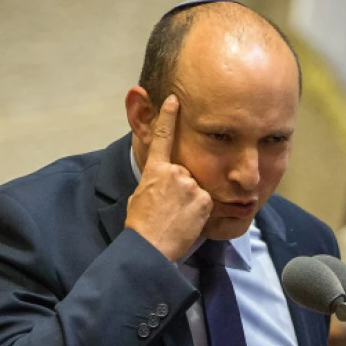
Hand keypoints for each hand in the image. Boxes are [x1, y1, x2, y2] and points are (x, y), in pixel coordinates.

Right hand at [124, 94, 212, 261]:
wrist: (150, 246)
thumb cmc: (140, 225)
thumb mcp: (139, 197)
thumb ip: (153, 183)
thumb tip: (159, 183)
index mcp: (154, 170)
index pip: (163, 137)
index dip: (168, 116)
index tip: (175, 99)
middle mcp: (174, 172)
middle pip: (185, 174)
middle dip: (182, 189)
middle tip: (171, 209)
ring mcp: (191, 184)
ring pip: (197, 189)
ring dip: (191, 202)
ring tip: (177, 218)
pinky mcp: (204, 199)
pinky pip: (206, 202)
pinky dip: (200, 212)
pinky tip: (187, 222)